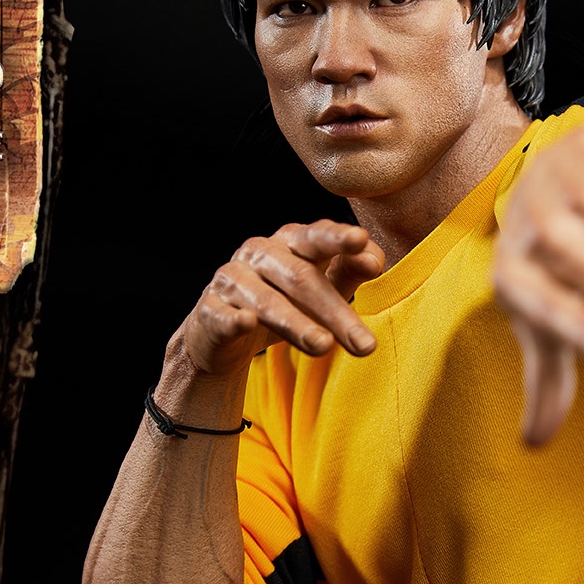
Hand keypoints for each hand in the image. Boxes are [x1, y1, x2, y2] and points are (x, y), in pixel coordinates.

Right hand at [184, 219, 384, 377]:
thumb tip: (374, 260)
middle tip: (364, 345)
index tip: (360, 241)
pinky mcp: (209, 310)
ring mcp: (231, 279)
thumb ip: (349, 271)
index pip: (317, 236)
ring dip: (297, 324)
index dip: (337, 238)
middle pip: (300, 278)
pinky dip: (235, 319)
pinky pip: (223, 315)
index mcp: (291, 242)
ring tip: (324, 347)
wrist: (223, 332)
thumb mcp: (321, 286)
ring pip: (267, 301)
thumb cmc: (284, 301)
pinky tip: (247, 323)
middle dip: (334, 312)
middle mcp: (259, 253)